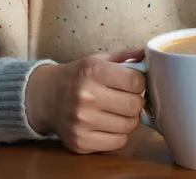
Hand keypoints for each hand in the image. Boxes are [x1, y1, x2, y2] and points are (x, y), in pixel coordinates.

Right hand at [25, 50, 144, 153]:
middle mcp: (87, 96)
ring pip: (129, 126)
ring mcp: (82, 121)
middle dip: (136, 101)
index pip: (136, 81)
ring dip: (129, 119)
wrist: (46, 96)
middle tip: (128, 98)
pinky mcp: (80, 142)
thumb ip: (125, 57)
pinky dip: (119, 134)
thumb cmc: (77, 76)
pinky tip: (110, 124)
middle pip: (135, 106)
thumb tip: (148, 54)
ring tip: (118, 110)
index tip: (133, 82)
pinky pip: (117, 142)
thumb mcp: (98, 59)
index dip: (140, 82)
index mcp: (93, 71)